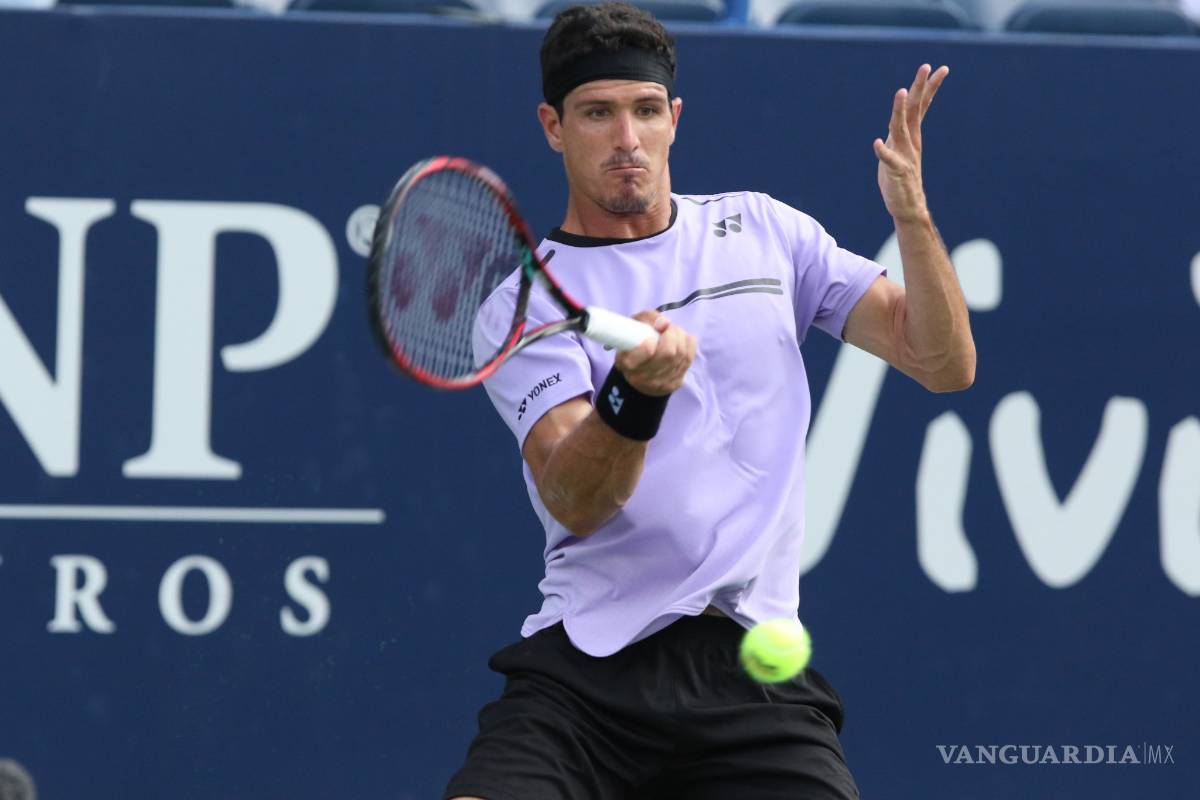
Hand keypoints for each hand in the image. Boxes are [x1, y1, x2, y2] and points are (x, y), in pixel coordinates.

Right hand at [614, 310, 696, 396]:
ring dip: (681, 337)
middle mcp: (643, 378)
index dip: (653, 339)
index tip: (651, 335)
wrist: (639, 370)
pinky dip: (688, 345)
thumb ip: (648, 319)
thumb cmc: (636, 342)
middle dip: (672, 334)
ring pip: (682, 355)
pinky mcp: (675, 384)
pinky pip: (690, 359)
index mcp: (628, 363)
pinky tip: (681, 342)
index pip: (648, 350)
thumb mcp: (634, 325)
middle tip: (667, 328)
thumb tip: (665, 323)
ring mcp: (660, 384)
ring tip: (673, 333)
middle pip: (669, 353)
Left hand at [874, 64, 948, 224]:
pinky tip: (877, 144)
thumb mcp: (898, 150)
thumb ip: (898, 133)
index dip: (928, 88)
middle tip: (926, 67)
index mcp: (911, 136)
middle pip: (914, 110)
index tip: (938, 68)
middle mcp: (910, 142)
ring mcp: (904, 156)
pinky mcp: (896, 172)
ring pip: (901, 129)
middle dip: (920, 88)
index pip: (920, 107)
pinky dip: (883, 152)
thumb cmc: (900, 179)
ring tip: (900, 92)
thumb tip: (897, 117)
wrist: (908, 207)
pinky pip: (889, 160)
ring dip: (900, 110)